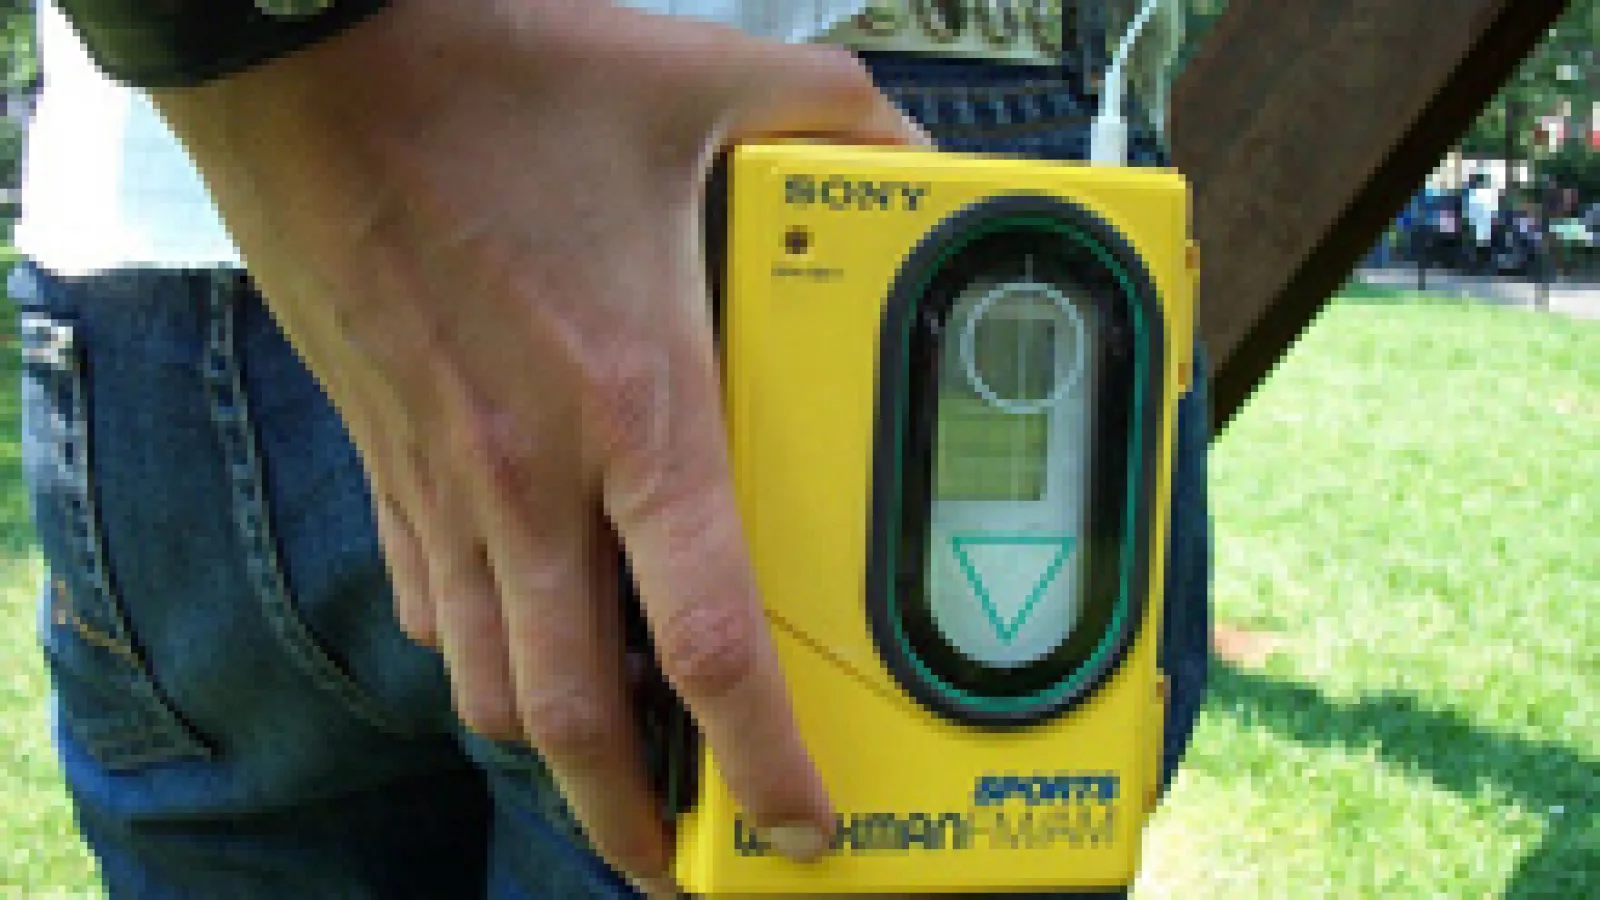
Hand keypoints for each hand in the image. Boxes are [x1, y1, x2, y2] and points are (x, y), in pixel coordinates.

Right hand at [152, 1, 922, 893]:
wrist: (306, 66)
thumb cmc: (494, 86)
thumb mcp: (699, 86)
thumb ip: (831, 117)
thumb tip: (916, 148)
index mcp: (634, 405)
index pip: (705, 641)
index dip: (762, 764)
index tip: (801, 830)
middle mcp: (530, 475)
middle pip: (571, 717)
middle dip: (633, 823)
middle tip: (685, 863)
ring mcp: (443, 480)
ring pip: (487, 684)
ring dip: (555, 755)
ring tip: (610, 778)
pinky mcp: (384, 459)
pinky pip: (431, 605)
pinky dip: (481, 655)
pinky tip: (522, 640)